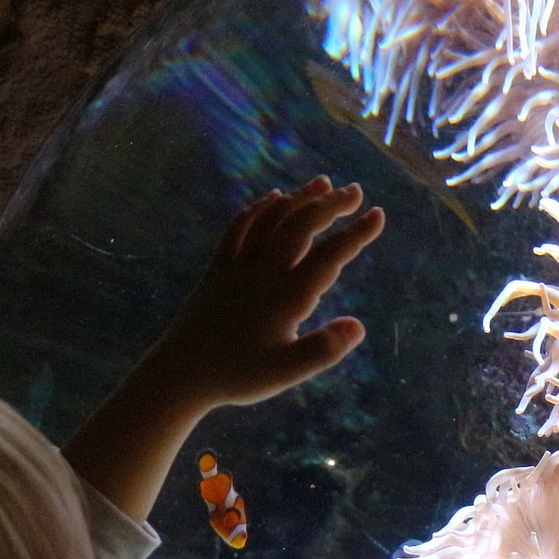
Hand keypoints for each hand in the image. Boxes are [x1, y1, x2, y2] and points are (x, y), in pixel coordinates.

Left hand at [166, 176, 383, 407]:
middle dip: (330, 205)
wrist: (180, 373)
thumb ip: (323, 350)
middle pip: (300, 226)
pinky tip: (274, 198)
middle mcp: (262, 272)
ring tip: (323, 184)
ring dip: (299, 198)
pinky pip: (239, 227)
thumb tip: (358, 326)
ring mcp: (238, 266)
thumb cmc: (237, 375)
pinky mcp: (218, 268)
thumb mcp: (285, 372)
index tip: (378, 215)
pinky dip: (260, 208)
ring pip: (271, 220)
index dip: (355, 234)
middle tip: (356, 191)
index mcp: (285, 297)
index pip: (329, 256)